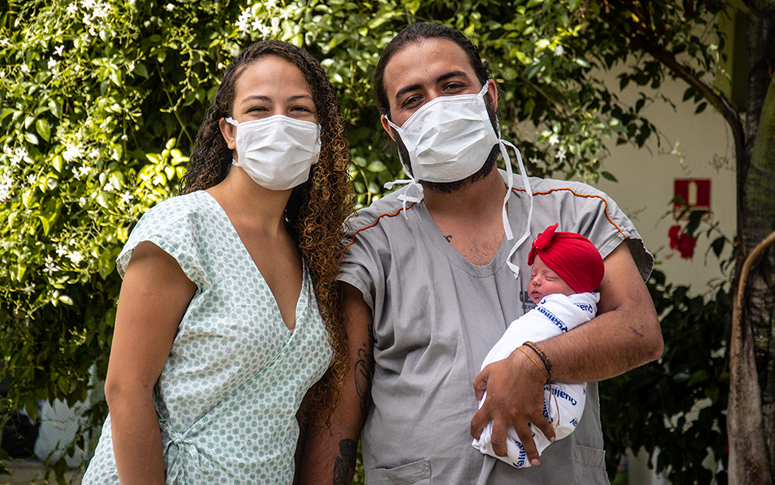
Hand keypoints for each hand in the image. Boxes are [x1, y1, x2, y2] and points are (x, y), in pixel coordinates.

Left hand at [471, 348, 554, 465]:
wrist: (527, 366)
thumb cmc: (506, 368)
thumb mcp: (486, 372)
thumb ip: (478, 384)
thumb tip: (476, 396)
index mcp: (491, 405)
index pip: (478, 422)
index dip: (475, 431)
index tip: (477, 437)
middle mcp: (504, 414)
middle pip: (498, 438)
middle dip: (500, 449)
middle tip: (503, 453)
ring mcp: (520, 415)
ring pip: (524, 438)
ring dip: (530, 451)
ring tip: (534, 460)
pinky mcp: (534, 412)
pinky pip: (542, 425)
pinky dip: (548, 432)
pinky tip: (551, 438)